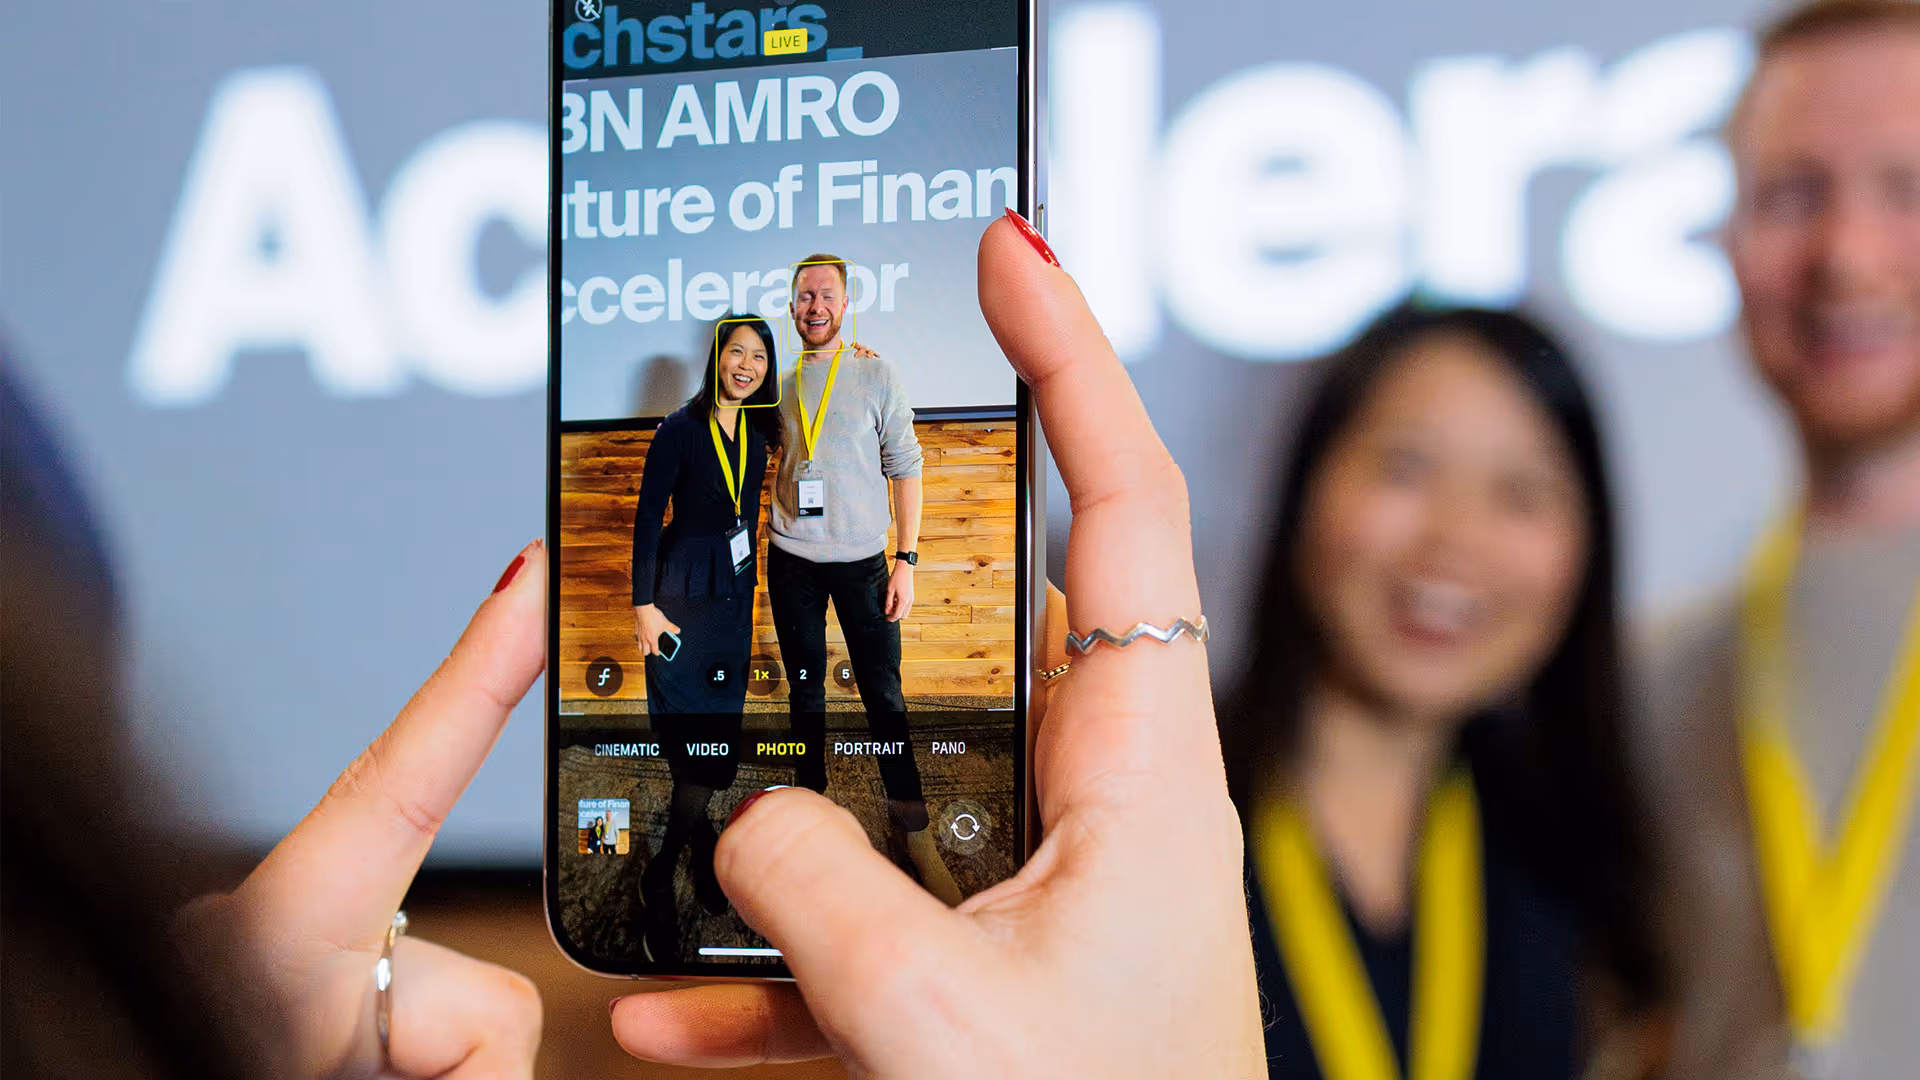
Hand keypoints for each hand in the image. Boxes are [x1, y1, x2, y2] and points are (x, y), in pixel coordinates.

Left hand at [177, 541, 548, 1079]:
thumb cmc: (163, 1052)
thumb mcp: (267, 1043)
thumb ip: (429, 1043)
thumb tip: (494, 1051)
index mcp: (270, 936)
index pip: (398, 779)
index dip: (476, 671)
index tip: (531, 575)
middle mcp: (322, 961)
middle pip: (486, 990)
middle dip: (461, 1063)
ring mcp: (357, 1009)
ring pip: (491, 1041)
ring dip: (450, 1077)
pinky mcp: (391, 1039)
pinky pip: (476, 1055)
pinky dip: (451, 1079)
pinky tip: (390, 1078)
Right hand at [608, 218, 1263, 1075]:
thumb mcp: (942, 1022)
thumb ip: (824, 894)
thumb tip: (746, 822)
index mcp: (1140, 773)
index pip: (1126, 507)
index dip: (1076, 362)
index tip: (1014, 253)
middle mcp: (1105, 804)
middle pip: (986, 627)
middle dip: (874, 574)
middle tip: (785, 500)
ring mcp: (1048, 885)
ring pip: (899, 795)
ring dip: (786, 821)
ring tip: (677, 815)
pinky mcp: (999, 967)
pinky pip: (873, 930)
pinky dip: (777, 964)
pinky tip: (674, 1011)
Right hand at [635, 602, 681, 656]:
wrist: (644, 609)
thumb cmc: (653, 617)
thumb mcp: (666, 623)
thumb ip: (672, 628)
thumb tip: (677, 631)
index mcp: (653, 640)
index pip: (654, 652)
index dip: (658, 653)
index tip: (659, 652)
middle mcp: (645, 639)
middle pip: (645, 652)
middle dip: (649, 652)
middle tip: (652, 648)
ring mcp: (639, 635)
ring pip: (639, 647)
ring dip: (643, 647)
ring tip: (647, 645)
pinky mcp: (636, 630)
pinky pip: (636, 638)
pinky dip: (638, 639)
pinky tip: (642, 636)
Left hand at [884, 560, 913, 621]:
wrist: (905, 568)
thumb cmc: (897, 577)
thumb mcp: (890, 590)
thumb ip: (888, 602)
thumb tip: (887, 611)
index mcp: (903, 601)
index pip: (897, 615)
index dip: (891, 618)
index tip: (886, 618)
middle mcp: (909, 601)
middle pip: (903, 616)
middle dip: (896, 616)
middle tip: (888, 611)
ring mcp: (911, 599)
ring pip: (906, 611)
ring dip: (899, 611)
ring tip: (892, 604)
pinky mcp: (911, 596)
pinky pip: (907, 606)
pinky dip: (902, 606)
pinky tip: (896, 600)